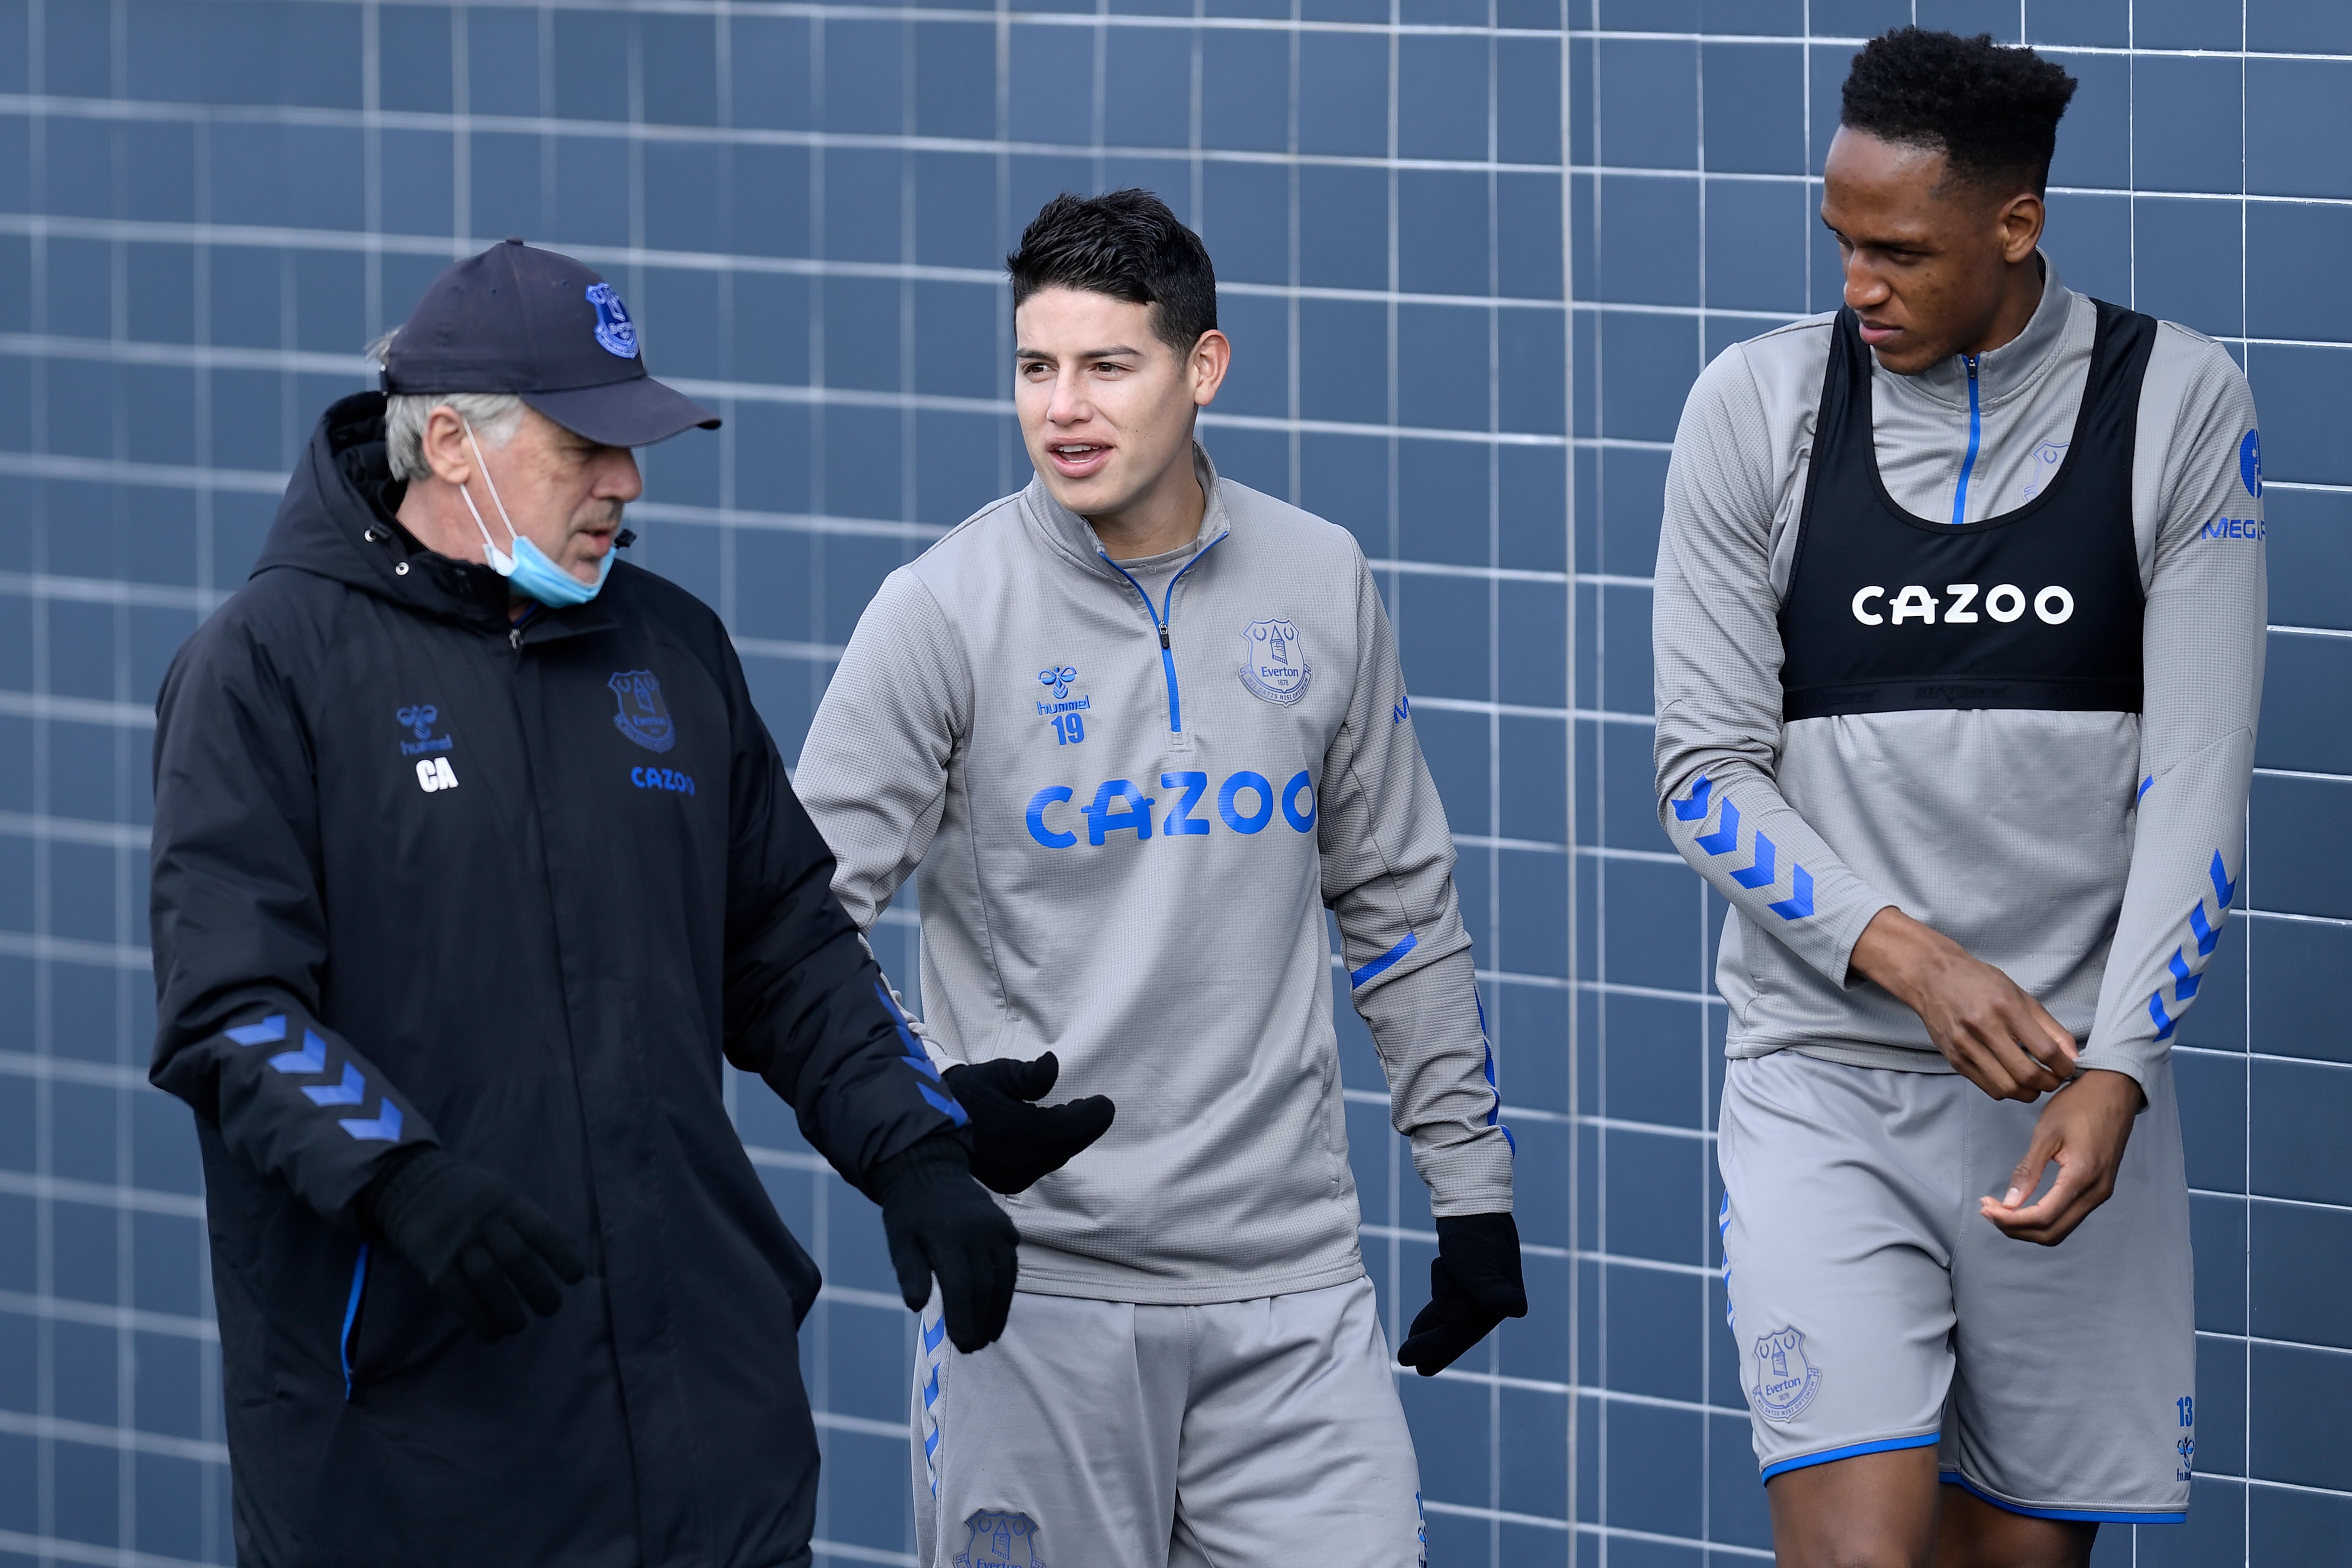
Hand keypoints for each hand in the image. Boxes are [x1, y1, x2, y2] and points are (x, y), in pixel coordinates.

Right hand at [354, 1146, 586, 1341]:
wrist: (411, 1181)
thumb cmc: (470, 1194)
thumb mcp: (505, 1195)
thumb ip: (536, 1220)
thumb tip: (574, 1249)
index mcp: (508, 1203)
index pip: (541, 1230)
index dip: (561, 1255)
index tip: (576, 1278)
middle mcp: (484, 1222)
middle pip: (516, 1258)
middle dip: (537, 1288)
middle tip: (550, 1308)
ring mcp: (457, 1242)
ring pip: (487, 1279)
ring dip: (507, 1309)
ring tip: (519, 1326)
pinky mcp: (434, 1262)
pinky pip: (458, 1295)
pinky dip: (476, 1318)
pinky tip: (491, 1333)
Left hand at [873, 1134, 1018, 1351]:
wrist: (931, 1172)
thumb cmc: (909, 1215)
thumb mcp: (899, 1242)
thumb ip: (909, 1273)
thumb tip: (916, 1306)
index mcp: (947, 1235)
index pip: (960, 1285)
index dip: (963, 1318)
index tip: (962, 1345)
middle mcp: (977, 1232)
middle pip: (985, 1287)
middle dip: (980, 1322)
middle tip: (973, 1348)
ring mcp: (996, 1228)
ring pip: (1003, 1279)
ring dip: (997, 1312)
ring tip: (988, 1337)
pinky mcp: (1007, 1228)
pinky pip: (1011, 1265)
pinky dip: (1006, 1291)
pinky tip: (998, 1311)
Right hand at [941, 1053, 1116, 1194]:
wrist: (928, 1128)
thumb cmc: (965, 1095)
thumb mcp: (998, 1075)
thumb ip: (1031, 1075)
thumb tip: (1053, 1066)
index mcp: (1027, 1134)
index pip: (1076, 1126)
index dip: (1094, 1114)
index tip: (1104, 1103)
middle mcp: (1026, 1161)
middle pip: (1070, 1144)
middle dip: (1083, 1125)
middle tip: (1091, 1107)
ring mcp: (1016, 1176)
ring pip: (1056, 1156)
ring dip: (1066, 1138)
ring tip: (1068, 1116)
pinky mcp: (1008, 1183)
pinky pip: (1040, 1166)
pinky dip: (1049, 1150)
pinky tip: (1045, 1134)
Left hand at [1397, 1212, 1527, 1375]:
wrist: (1475, 1205)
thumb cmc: (1474, 1235)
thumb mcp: (1477, 1264)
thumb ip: (1493, 1291)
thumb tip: (1518, 1309)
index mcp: (1497, 1303)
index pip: (1461, 1330)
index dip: (1438, 1349)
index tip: (1417, 1369)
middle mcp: (1495, 1302)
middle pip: (1458, 1331)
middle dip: (1432, 1348)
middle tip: (1404, 1361)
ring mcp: (1484, 1293)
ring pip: (1453, 1321)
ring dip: (1432, 1332)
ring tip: (1410, 1350)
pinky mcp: (1472, 1282)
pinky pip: (1451, 1307)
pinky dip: (1434, 1319)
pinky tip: (1419, 1329)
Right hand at [1850, 906, 2077, 1101]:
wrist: (1932, 976)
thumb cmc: (1979, 982)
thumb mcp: (2020, 995)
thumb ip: (2050, 1026)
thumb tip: (2073, 1056)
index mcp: (2005, 1007)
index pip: (2045, 1050)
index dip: (2064, 1066)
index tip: (2068, 1068)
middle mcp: (1983, 1027)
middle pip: (2027, 1074)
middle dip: (2050, 1084)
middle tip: (2055, 1079)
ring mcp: (1965, 1045)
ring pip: (2007, 1087)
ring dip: (2029, 1093)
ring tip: (2036, 1084)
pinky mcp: (1954, 1059)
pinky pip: (1988, 1087)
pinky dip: (2007, 1091)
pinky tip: (2013, 1079)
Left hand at [1979, 1068, 2142, 1244]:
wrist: (2114, 1089)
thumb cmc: (2079, 1105)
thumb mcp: (2047, 1133)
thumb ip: (2028, 1170)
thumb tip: (2009, 1203)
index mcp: (2082, 1177)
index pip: (2043, 1217)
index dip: (2011, 1220)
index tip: (1985, 1209)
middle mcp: (2096, 1193)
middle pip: (2052, 1232)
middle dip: (2016, 1228)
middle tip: (1987, 1211)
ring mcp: (2101, 1192)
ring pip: (2061, 1228)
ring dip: (2028, 1226)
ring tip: (2000, 1209)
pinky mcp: (2099, 1188)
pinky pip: (2069, 1215)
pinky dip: (2043, 1217)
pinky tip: (2022, 1204)